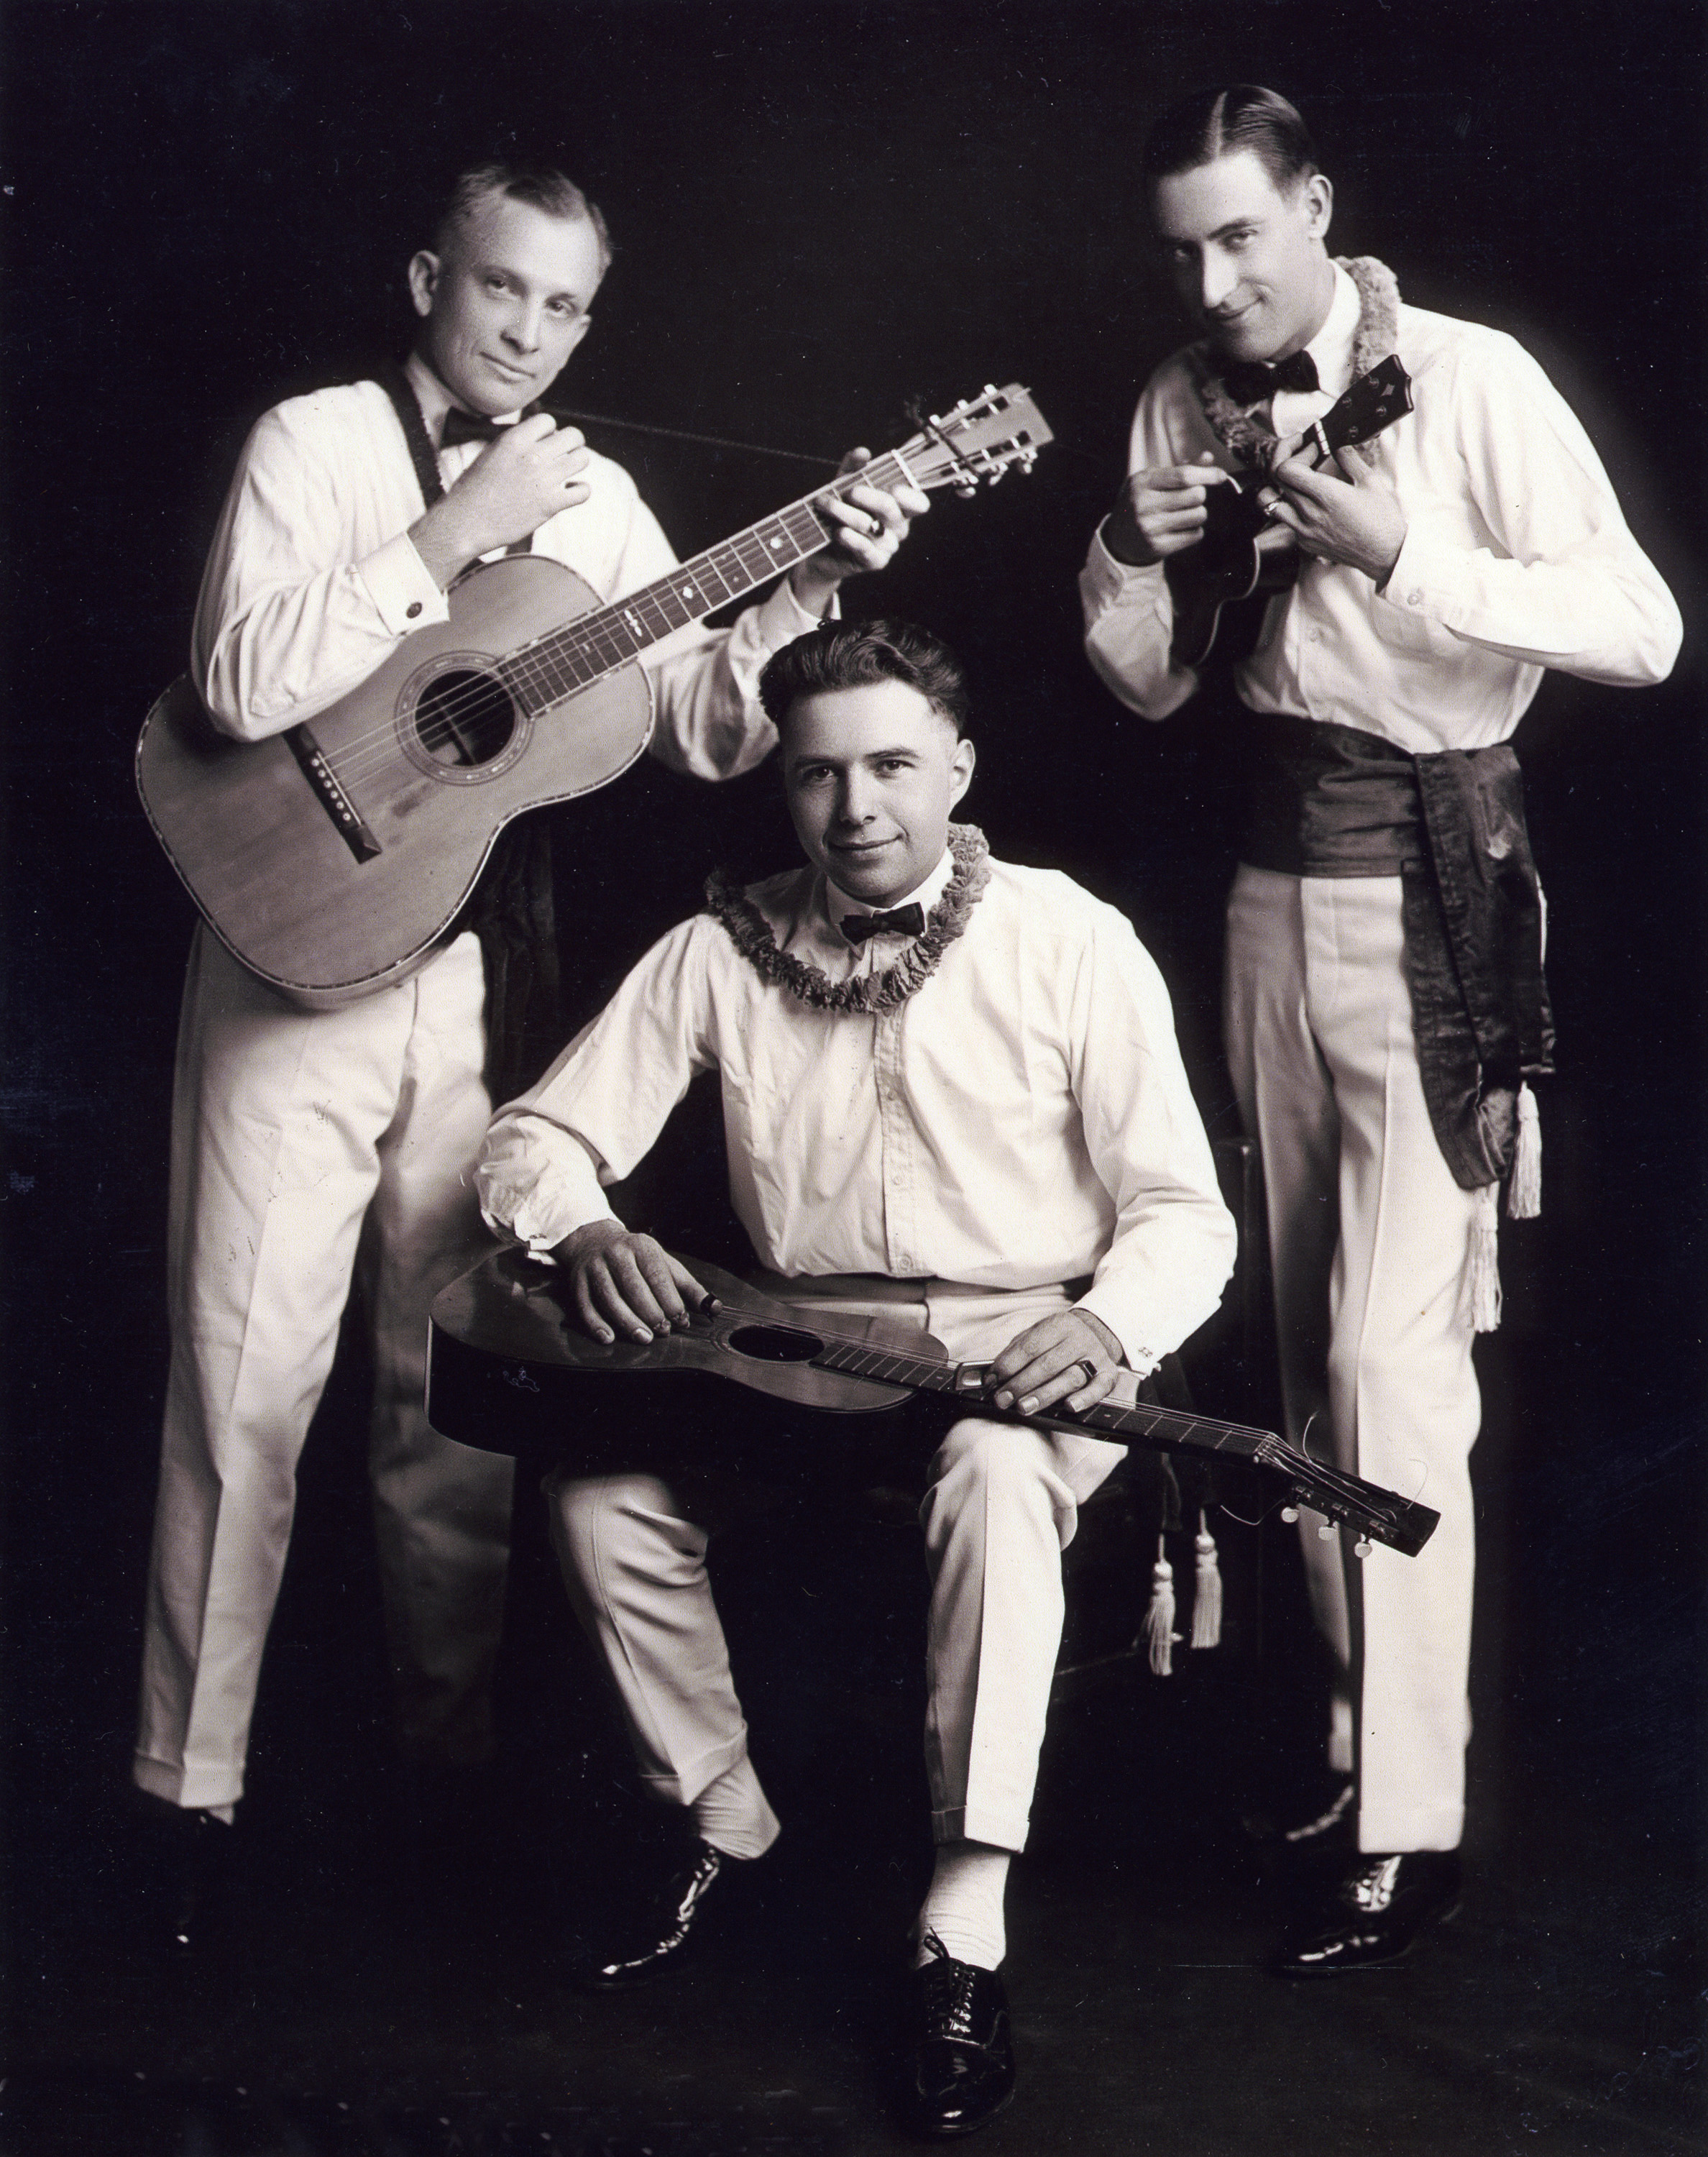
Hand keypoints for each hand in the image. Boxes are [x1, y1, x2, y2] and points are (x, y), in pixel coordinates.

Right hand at [410, 414, 591, 585]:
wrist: (466, 522)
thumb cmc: (474, 489)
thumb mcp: (491, 453)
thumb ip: (516, 442)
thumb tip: (537, 434)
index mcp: (515, 439)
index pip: (548, 420)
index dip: (550, 431)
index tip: (546, 443)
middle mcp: (532, 456)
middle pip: (573, 436)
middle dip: (572, 443)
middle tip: (564, 455)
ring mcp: (543, 480)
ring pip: (583, 459)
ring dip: (578, 464)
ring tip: (568, 472)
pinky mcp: (551, 504)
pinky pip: (583, 491)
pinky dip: (580, 491)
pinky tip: (570, 492)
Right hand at [554, 1220, 710, 1345]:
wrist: (593, 1240)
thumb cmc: (636, 1257)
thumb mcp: (664, 1263)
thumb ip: (688, 1286)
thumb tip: (715, 1308)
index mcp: (642, 1246)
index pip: (658, 1275)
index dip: (671, 1301)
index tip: (681, 1321)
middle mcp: (616, 1254)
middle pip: (634, 1288)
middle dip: (651, 1313)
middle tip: (663, 1331)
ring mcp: (594, 1268)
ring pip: (610, 1298)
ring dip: (628, 1322)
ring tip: (644, 1338)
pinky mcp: (577, 1282)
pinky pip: (585, 1306)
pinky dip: (596, 1324)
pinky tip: (610, 1338)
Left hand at [788, 447, 929, 614]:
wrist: (821, 551)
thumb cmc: (838, 514)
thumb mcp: (844, 486)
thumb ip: (853, 468)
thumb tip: (863, 452)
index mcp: (899, 506)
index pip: (918, 502)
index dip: (909, 494)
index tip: (892, 487)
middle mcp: (898, 527)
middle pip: (890, 507)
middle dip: (865, 495)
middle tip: (847, 491)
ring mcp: (888, 546)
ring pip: (870, 525)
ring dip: (844, 513)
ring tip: (825, 505)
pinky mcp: (875, 561)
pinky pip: (866, 548)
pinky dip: (850, 538)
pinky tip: (838, 532)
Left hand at [986, 1309, 1125, 1419]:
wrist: (1098, 1332)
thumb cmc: (1060, 1339)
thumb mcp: (1038, 1334)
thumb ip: (1016, 1352)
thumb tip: (992, 1375)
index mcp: (1058, 1325)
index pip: (1029, 1346)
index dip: (1008, 1365)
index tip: (992, 1380)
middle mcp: (1078, 1339)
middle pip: (1047, 1365)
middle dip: (1021, 1384)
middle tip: (1002, 1399)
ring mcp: (1095, 1357)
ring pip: (1069, 1378)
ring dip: (1044, 1395)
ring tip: (1024, 1406)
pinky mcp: (1108, 1375)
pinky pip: (1098, 1388)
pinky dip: (1084, 1398)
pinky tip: (1069, 1407)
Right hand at [1102, 452, 1231, 566]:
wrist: (1119, 538)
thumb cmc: (1142, 502)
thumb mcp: (1154, 481)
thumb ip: (1181, 469)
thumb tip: (1208, 458)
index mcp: (1143, 482)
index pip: (1183, 476)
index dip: (1207, 474)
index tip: (1221, 475)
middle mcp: (1144, 505)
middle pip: (1196, 495)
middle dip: (1199, 494)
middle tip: (1189, 498)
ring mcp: (1151, 528)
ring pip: (1199, 515)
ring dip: (1198, 513)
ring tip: (1184, 513)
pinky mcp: (1159, 547)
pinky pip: (1195, 535)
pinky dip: (1194, 531)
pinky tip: (1181, 528)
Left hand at [1261, 450, 1406, 584]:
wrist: (1385, 553)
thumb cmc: (1382, 520)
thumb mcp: (1370, 481)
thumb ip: (1348, 458)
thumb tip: (1337, 443)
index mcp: (1326, 495)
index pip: (1285, 469)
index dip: (1293, 452)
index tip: (1311, 448)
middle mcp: (1310, 514)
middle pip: (1276, 481)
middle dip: (1286, 460)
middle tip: (1302, 456)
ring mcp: (1304, 530)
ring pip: (1269, 503)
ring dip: (1277, 486)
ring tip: (1293, 479)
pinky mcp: (1304, 542)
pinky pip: (1284, 520)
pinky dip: (1288, 505)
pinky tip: (1306, 499)